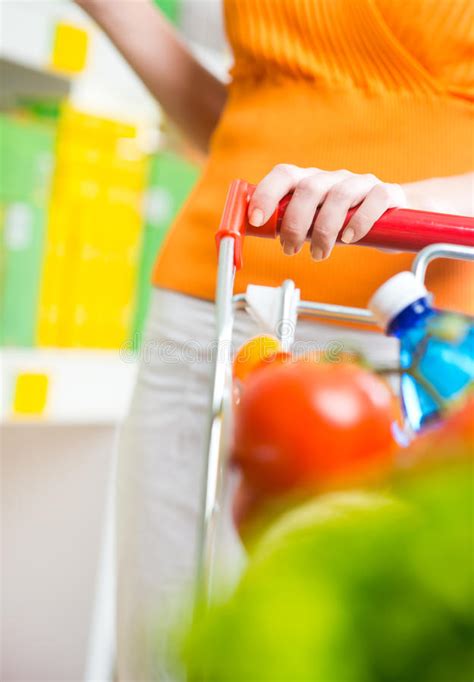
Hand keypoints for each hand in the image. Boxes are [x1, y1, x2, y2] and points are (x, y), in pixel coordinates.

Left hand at [248, 165, 406, 259]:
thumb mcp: (314, 226)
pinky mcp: (387, 193)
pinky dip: (359, 221)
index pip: (284, 175)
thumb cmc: (345, 224)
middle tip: (289, 249)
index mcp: (311, 182)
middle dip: (294, 222)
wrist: (395, 218)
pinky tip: (350, 239)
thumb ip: (291, 225)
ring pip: (339, 195)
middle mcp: (334, 178)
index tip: (255, 219)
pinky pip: (374, 200)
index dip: (267, 194)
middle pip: (309, 188)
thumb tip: (258, 231)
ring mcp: (361, 183)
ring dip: (324, 229)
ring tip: (318, 254)